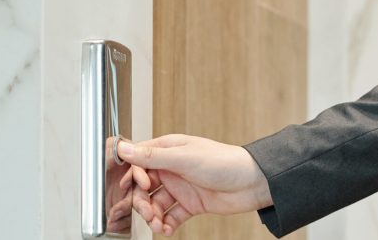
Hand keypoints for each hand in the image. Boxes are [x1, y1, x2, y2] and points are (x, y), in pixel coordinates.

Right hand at [117, 134, 272, 235]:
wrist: (254, 182)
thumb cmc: (225, 162)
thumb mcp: (184, 157)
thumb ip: (152, 156)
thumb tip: (123, 148)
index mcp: (169, 150)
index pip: (138, 162)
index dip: (134, 176)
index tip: (141, 186)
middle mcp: (173, 168)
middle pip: (143, 187)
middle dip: (141, 202)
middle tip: (148, 212)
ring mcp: (182, 187)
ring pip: (155, 204)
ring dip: (152, 216)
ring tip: (158, 224)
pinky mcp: (191, 204)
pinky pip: (170, 216)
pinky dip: (165, 224)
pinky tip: (167, 230)